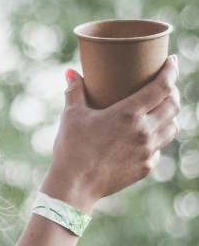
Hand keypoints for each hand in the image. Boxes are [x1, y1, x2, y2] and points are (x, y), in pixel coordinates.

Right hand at [43, 55, 179, 213]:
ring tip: (160, 109)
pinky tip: (145, 135)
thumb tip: (71, 73)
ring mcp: (147, 151)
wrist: (75, 185)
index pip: (162, 87)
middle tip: (165, 84)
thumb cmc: (71, 147)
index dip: (170, 71)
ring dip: (169, 115)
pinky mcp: (145, 167)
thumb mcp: (71, 115)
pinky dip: (156, 137)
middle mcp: (144, 131)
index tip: (172, 61)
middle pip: (173, 106)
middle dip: (173, 91)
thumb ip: (75, 91)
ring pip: (171, 127)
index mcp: (129, 114)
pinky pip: (159, 148)